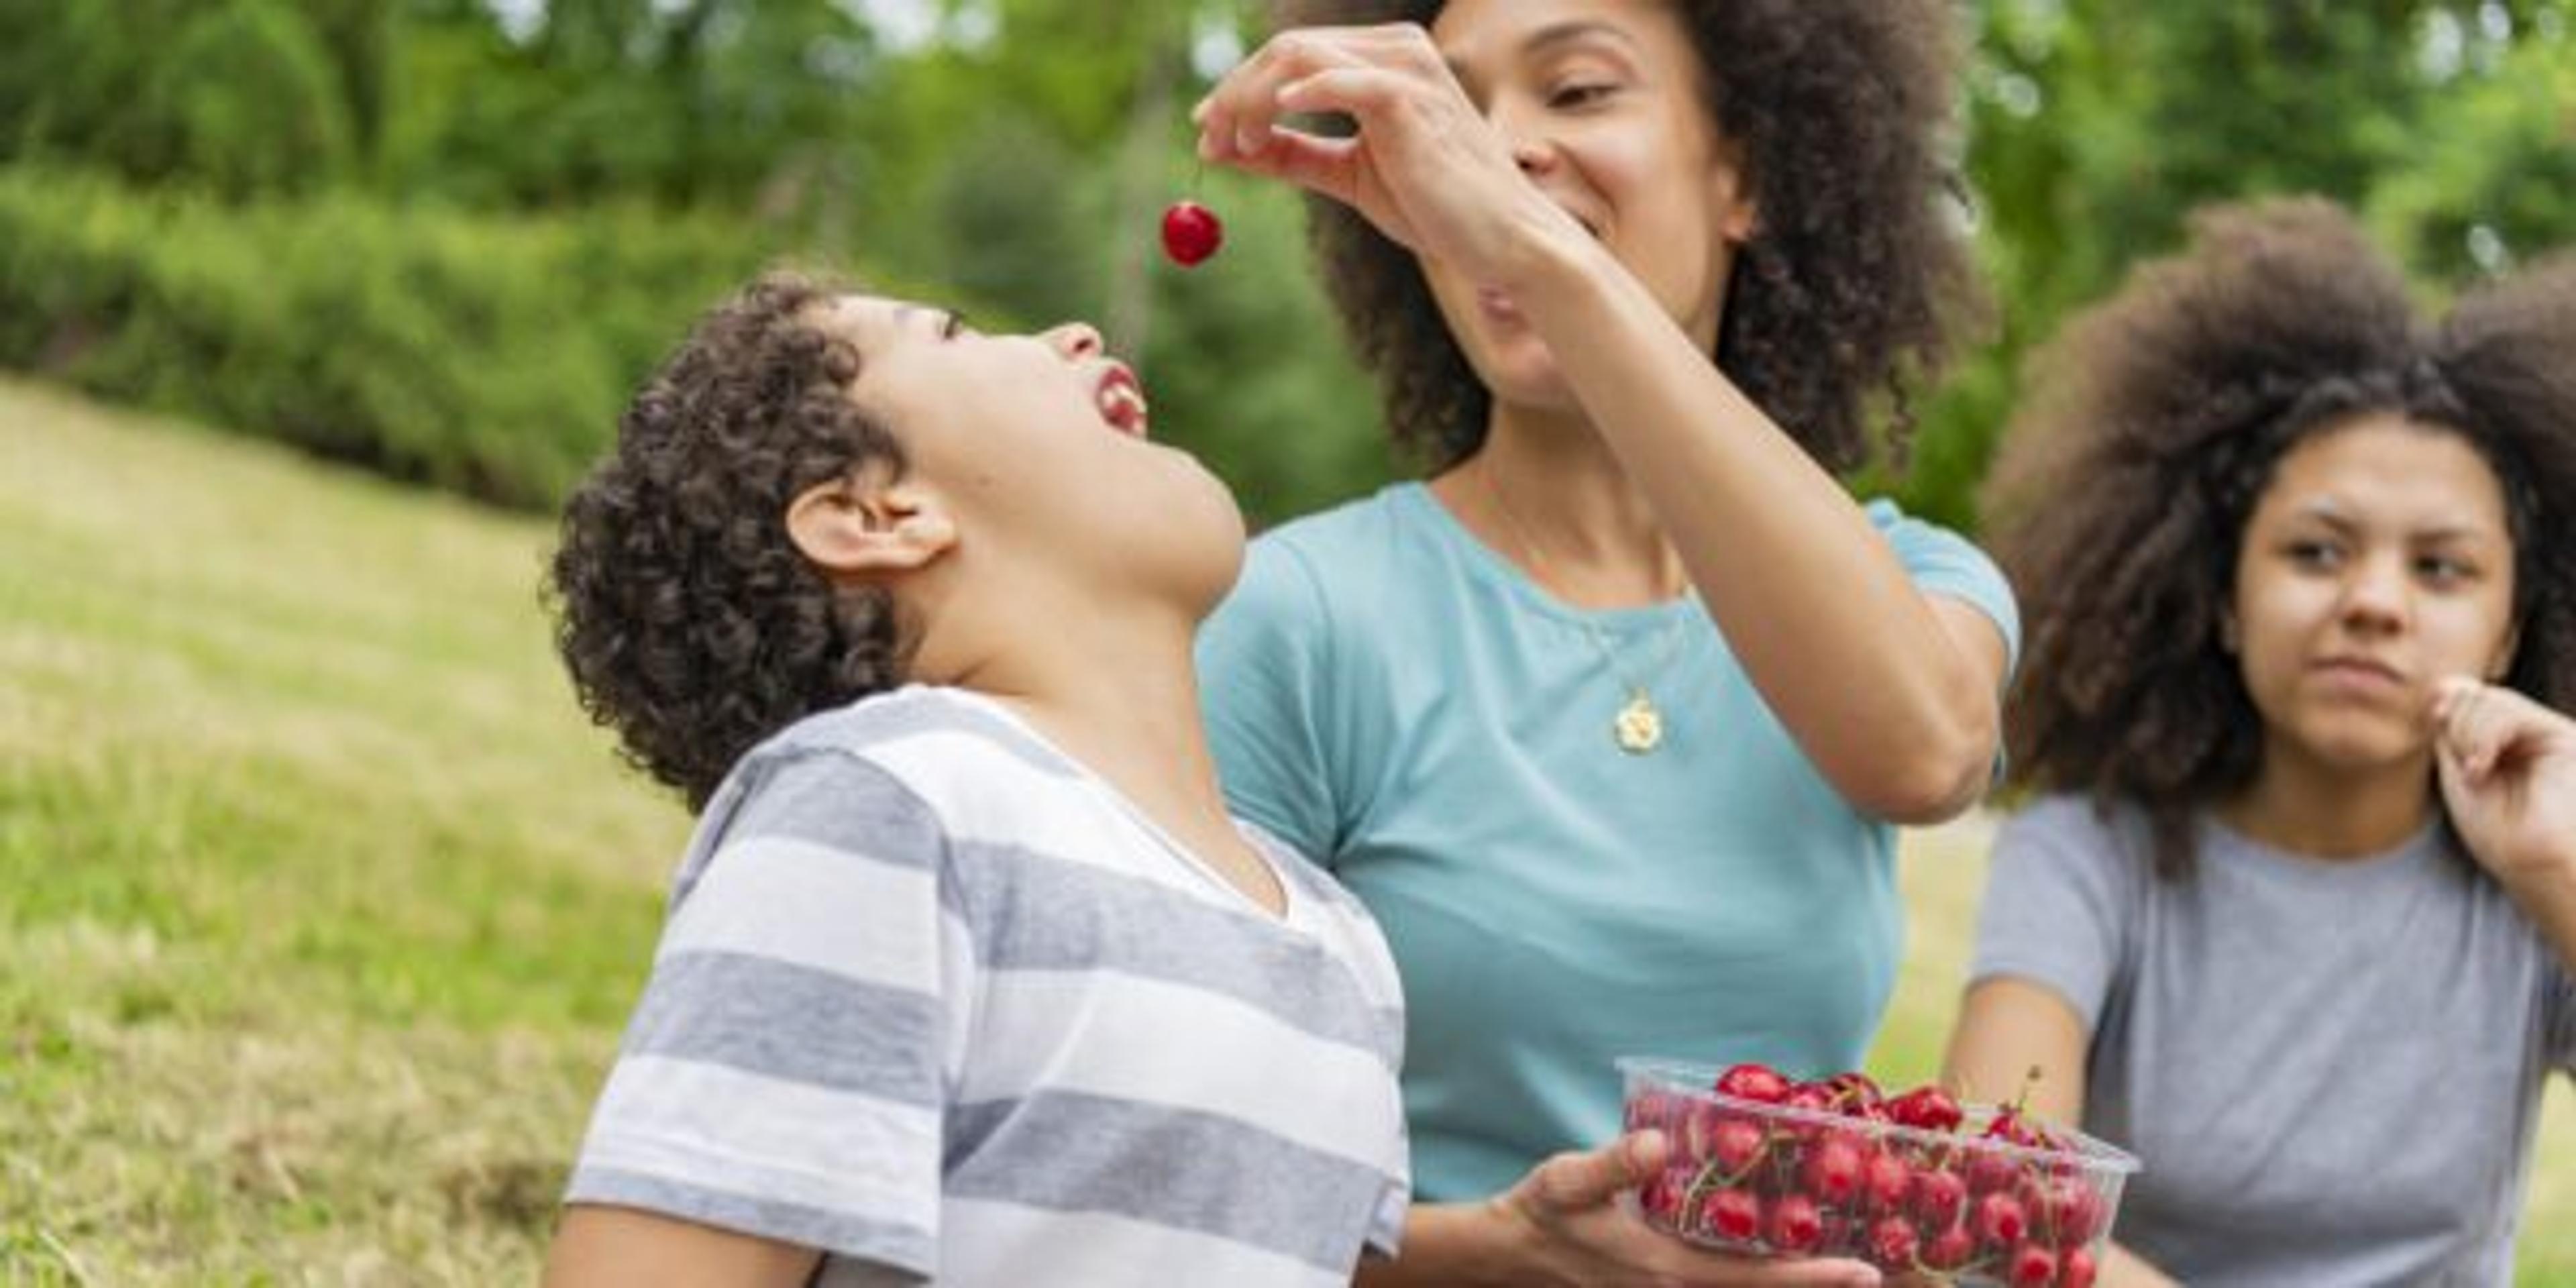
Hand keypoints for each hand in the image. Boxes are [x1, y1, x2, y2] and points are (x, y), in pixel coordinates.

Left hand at [1190, 24, 1588, 289]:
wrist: (1500, 240)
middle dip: (1234, 93)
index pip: (1293, 54)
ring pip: (1299, 58)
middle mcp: (1395, 49)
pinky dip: (1299, 97)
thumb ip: (1295, 155)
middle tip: (1208, 141)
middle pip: (1287, 48)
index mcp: (1382, 59)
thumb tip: (1228, 147)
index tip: (1206, 129)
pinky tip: (1272, 122)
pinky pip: (1343, 82)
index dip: (1239, 86)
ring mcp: (1406, 69)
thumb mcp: (1350, 175)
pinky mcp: (1412, 101)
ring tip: (1236, 145)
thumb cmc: (1434, 206)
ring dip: (1251, 99)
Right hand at [1492, 1130, 1880, 1287]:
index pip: (1756, 1280)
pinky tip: (1784, 1263)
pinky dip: (1762, 1282)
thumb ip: (1613, 1165)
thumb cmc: (1544, 1213)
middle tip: (1884, 1269)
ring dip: (1795, 1285)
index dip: (1812, 1277)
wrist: (1513, 1256)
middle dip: (1820, 1286)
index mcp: (1668, 1271)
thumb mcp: (1569, 1181)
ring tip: (1851, 1267)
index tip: (1865, 1271)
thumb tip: (1655, 1141)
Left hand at [2430, 676, 2575, 886]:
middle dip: (2457, 725)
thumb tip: (2446, 683)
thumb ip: (2454, 728)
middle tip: (2465, 767)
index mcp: (2502, 740)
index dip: (2447, 704)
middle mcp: (2528, 732)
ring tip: (2477, 774)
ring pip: (2491, 699)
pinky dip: (2487, 737)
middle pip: (2476, 694)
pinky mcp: (2565, 736)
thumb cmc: (2498, 831)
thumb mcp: (2460, 772)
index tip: (2435, 721)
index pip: (2467, 696)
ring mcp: (2548, 732)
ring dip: (2469, 736)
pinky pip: (2512, 713)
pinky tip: (2484, 768)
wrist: (2532, 863)